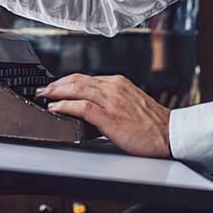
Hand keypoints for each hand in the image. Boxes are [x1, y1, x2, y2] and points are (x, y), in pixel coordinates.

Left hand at [37, 74, 171, 157]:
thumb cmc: (152, 124)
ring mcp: (111, 101)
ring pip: (77, 89)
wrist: (170, 134)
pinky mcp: (110, 117)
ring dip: (56, 92)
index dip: (65, 81)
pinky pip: (82, 107)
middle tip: (41, 89)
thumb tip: (90, 103)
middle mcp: (113, 87)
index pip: (84, 77)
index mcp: (118, 83)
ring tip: (43, 96)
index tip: (54, 85)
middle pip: (76, 80)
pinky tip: (55, 108)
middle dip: (55, 84)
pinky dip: (65, 106)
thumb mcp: (130, 102)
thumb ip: (112, 98)